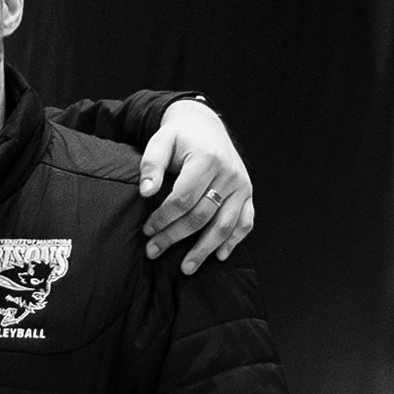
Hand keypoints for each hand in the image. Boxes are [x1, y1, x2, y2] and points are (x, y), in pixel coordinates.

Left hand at [137, 98, 256, 271]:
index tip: (147, 230)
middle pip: (200, 215)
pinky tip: (220, 256)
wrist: (206, 126)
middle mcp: (229, 173)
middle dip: (175, 237)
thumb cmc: (180, 136)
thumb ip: (151, 165)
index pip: (183, 199)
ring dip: (204, 249)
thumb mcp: (161, 141)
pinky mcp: (247, 193)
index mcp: (207, 159)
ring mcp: (241, 185)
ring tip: (186, 268)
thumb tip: (146, 192)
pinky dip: (234, 240)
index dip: (163, 218)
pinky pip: (246, 221)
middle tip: (153, 251)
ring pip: (224, 225)